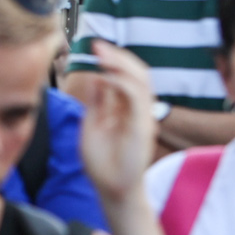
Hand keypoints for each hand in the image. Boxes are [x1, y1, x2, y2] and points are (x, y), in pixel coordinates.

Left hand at [79, 40, 158, 202]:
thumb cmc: (101, 161)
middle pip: (138, 74)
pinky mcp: (141, 128)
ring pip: (141, 82)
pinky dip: (122, 84)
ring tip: (101, 55)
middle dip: (118, 56)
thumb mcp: (93, 123)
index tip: (94, 47)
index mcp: (126, 108)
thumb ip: (97, 102)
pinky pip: (138, 100)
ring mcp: (142, 118)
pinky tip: (106, 78)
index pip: (126, 76)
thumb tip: (96, 78)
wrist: (111, 189)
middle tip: (97, 45)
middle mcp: (138, 111)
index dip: (113, 59)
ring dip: (121, 65)